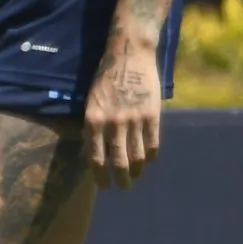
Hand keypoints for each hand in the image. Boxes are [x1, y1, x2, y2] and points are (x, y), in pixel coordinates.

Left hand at [84, 37, 161, 188]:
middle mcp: (112, 123)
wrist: (128, 56)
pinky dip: (151, 155)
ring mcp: (134, 119)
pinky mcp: (152, 114)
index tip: (104, 186)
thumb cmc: (104, 79)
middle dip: (120, 178)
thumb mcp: (90, 103)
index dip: (100, 175)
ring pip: (137, 155)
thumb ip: (91, 128)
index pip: (96, 158)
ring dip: (137, 169)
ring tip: (136, 177)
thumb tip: (89, 154)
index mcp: (93, 121)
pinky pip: (153, 142)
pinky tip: (149, 160)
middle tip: (123, 187)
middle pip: (118, 160)